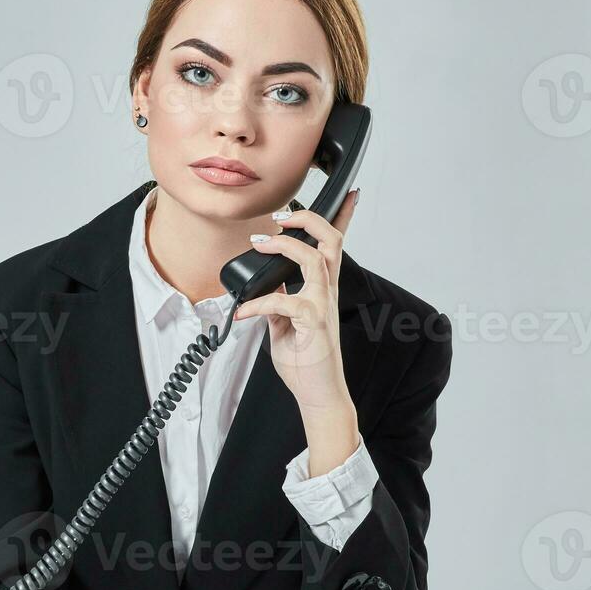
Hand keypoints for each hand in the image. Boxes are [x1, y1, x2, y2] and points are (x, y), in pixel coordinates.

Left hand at [231, 189, 361, 417]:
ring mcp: (323, 306)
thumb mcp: (285, 324)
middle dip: (307, 220)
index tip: (348, 195)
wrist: (318, 394)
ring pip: (314, 259)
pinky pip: (285, 301)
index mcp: (323, 290)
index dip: (342, 218)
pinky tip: (243, 311)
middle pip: (330, 240)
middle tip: (279, 219)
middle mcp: (327, 293)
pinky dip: (259, 302)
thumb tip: (264, 284)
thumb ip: (278, 300)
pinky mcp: (314, 323)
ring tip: (258, 246)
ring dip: (283, 246)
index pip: (335, 246)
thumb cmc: (307, 361)